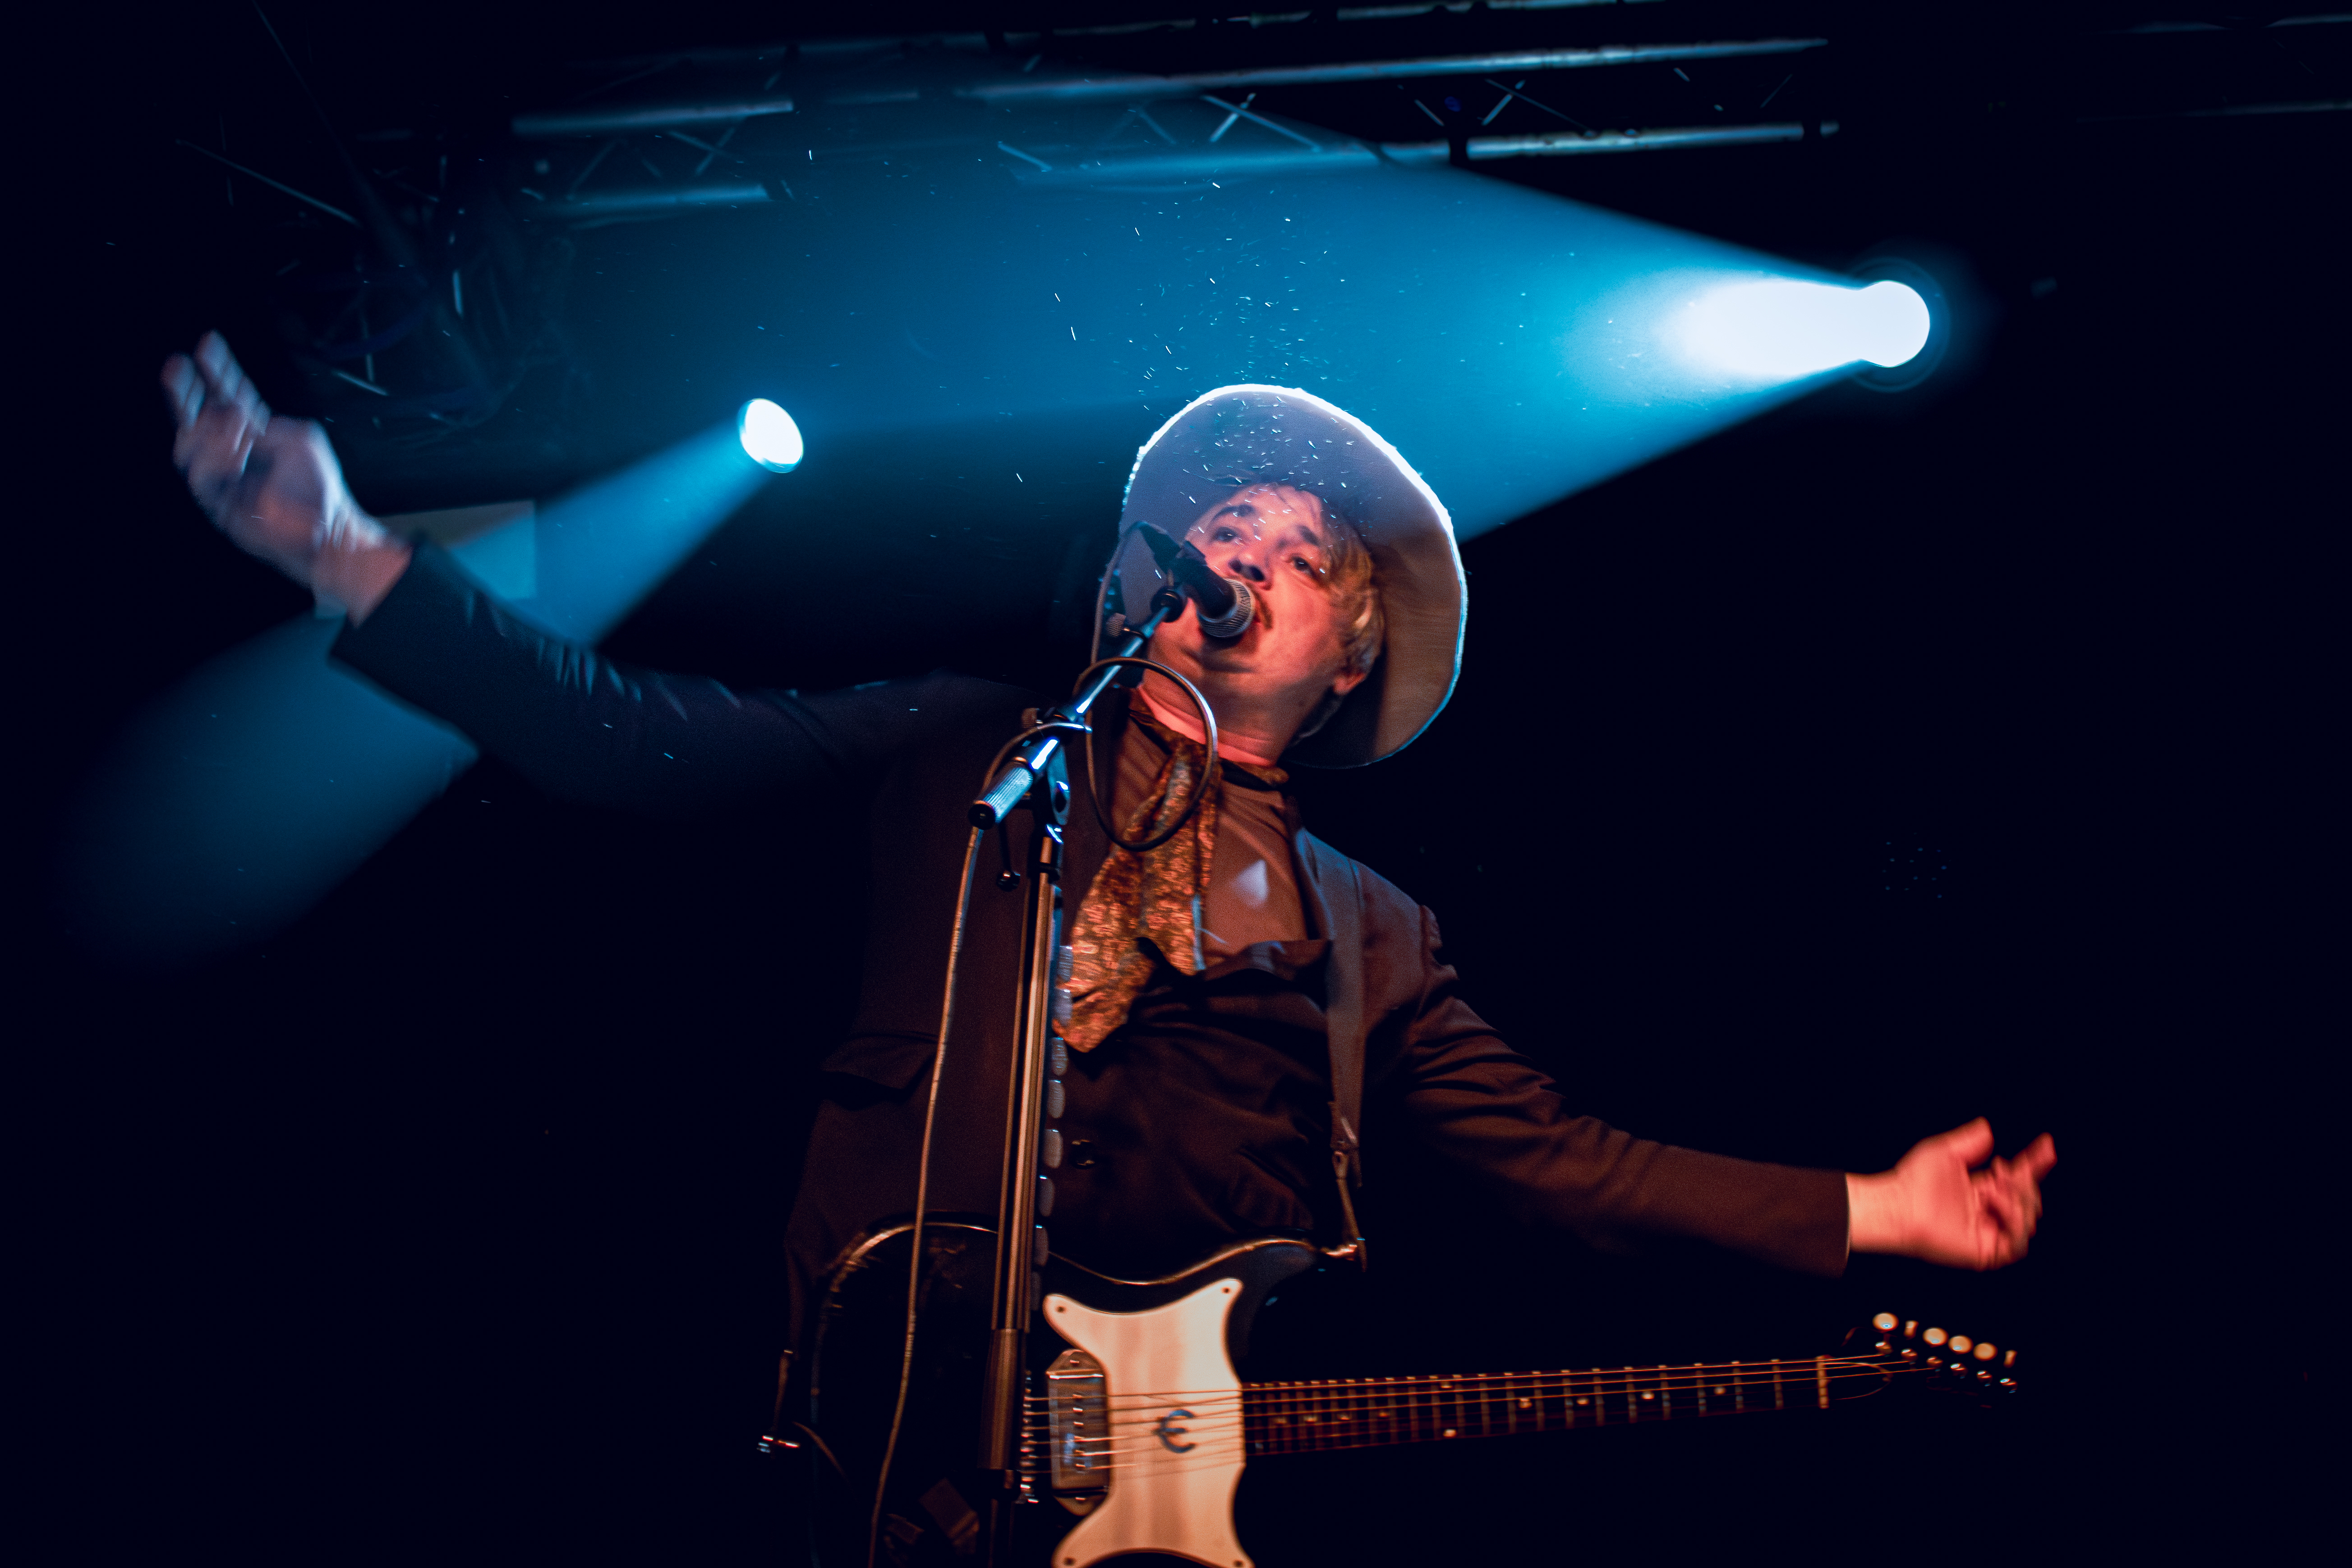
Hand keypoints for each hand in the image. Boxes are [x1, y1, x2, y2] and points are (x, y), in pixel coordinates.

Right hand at [160, 333, 408, 619]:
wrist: (327, 529)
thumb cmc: (321, 489)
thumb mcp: (301, 439)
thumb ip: (267, 422)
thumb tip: (235, 415)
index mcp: (255, 430)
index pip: (228, 394)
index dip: (217, 370)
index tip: (207, 344)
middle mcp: (234, 449)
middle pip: (196, 413)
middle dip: (184, 389)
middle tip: (176, 367)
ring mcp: (223, 474)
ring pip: (191, 442)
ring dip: (212, 433)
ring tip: (239, 434)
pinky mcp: (218, 499)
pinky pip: (202, 473)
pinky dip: (217, 460)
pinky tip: (236, 457)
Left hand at [1847, 1119, 2055, 1269]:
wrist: (1898, 1203)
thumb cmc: (1913, 1179)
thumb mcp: (1945, 1150)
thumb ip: (1969, 1140)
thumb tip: (1987, 1128)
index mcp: (1983, 1190)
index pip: (2019, 1178)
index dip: (2035, 1163)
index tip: (2047, 1145)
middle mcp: (1988, 1212)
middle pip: (2029, 1198)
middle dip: (2025, 1182)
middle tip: (2002, 1169)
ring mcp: (1988, 1232)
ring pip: (2027, 1219)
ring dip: (2017, 1198)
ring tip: (1993, 1185)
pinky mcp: (1985, 1251)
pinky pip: (2017, 1243)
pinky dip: (2013, 1219)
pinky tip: (1994, 1201)